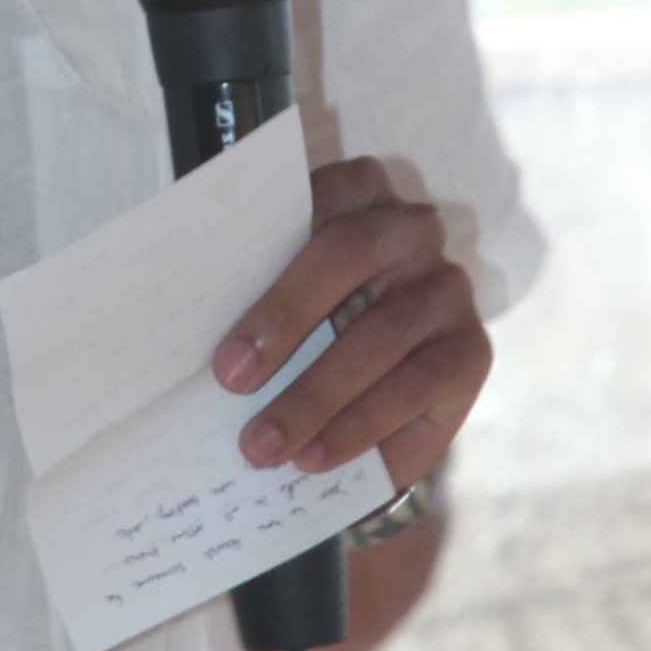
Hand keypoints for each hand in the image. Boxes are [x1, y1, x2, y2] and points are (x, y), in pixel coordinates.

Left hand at [211, 155, 490, 500]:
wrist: (363, 402)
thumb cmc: (303, 332)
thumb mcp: (274, 301)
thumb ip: (245, 290)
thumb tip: (179, 328)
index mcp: (356, 193)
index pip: (316, 194)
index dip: (266, 240)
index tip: (213, 293)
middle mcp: (413, 228)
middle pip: (351, 251)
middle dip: (284, 315)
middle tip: (228, 380)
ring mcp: (448, 289)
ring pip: (382, 333)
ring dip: (314, 395)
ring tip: (262, 445)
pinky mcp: (471, 352)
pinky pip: (417, 386)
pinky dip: (359, 427)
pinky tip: (315, 457)